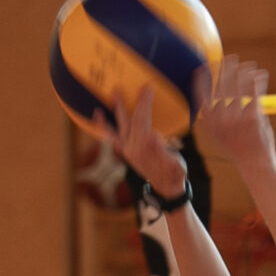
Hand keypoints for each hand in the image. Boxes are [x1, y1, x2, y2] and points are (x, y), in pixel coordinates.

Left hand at [109, 84, 188, 201]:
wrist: (166, 188)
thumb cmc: (176, 172)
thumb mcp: (178, 164)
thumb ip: (168, 151)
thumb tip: (156, 137)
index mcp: (147, 148)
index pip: (144, 120)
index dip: (145, 104)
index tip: (148, 88)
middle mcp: (134, 148)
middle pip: (132, 121)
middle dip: (131, 103)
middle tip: (127, 87)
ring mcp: (127, 150)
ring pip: (117, 128)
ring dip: (114, 112)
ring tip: (110, 97)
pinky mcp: (124, 151)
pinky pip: (112, 137)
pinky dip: (104, 126)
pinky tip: (97, 114)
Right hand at [196, 54, 274, 170]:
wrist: (253, 162)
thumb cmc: (236, 146)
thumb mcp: (216, 133)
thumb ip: (211, 115)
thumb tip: (209, 92)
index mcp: (207, 121)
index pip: (201, 92)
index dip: (204, 76)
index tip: (206, 65)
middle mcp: (219, 118)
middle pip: (221, 84)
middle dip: (226, 68)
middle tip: (231, 58)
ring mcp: (236, 117)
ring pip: (240, 84)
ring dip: (245, 71)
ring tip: (249, 66)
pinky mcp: (253, 116)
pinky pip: (255, 91)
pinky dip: (258, 80)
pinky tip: (260, 74)